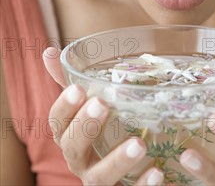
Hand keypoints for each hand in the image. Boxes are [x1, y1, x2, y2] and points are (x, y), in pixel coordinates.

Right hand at [43, 47, 163, 185]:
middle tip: (103, 104)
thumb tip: (48, 51)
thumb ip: (70, 79)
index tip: (79, 89)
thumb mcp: (90, 105)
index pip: (57, 122)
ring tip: (139, 144)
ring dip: (117, 161)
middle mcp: (80, 161)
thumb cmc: (103, 131)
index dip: (64, 107)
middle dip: (85, 127)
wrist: (123, 174)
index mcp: (71, 136)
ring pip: (99, 178)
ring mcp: (100, 180)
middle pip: (72, 148)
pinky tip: (157, 172)